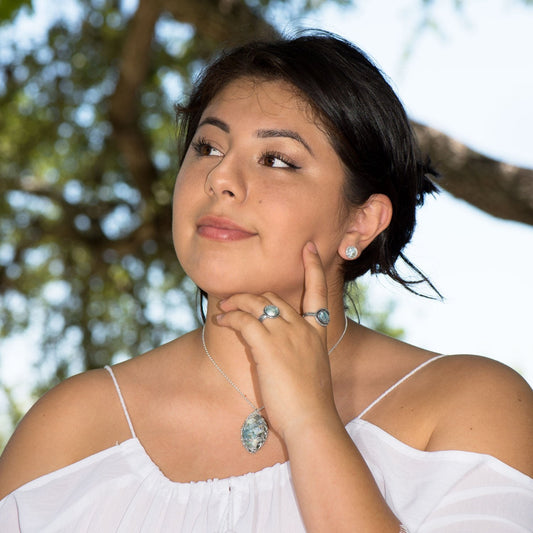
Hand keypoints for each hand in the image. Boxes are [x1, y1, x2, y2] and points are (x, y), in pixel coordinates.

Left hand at [216, 241, 337, 439]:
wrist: (311, 420)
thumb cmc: (309, 403)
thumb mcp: (310, 370)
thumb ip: (298, 353)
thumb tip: (278, 352)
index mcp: (317, 333)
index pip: (318, 291)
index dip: (312, 267)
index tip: (307, 247)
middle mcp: (303, 328)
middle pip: (274, 297)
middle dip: (252, 296)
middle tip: (233, 300)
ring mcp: (286, 334)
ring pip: (257, 304)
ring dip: (236, 303)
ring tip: (222, 309)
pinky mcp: (268, 345)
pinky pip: (243, 321)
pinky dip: (229, 318)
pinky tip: (220, 322)